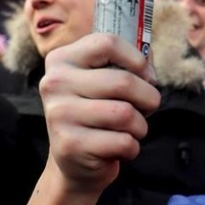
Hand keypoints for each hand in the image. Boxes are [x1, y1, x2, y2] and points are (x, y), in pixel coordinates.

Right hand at [39, 33, 160, 190]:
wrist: (74, 161)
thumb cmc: (98, 114)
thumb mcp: (104, 82)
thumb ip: (126, 63)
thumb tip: (148, 54)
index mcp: (62, 60)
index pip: (107, 43)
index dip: (138, 61)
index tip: (146, 77)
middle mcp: (55, 83)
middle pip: (124, 82)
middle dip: (149, 99)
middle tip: (146, 109)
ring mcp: (60, 114)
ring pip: (126, 114)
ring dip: (140, 126)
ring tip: (130, 130)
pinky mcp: (71, 145)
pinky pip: (123, 142)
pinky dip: (132, 148)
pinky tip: (119, 148)